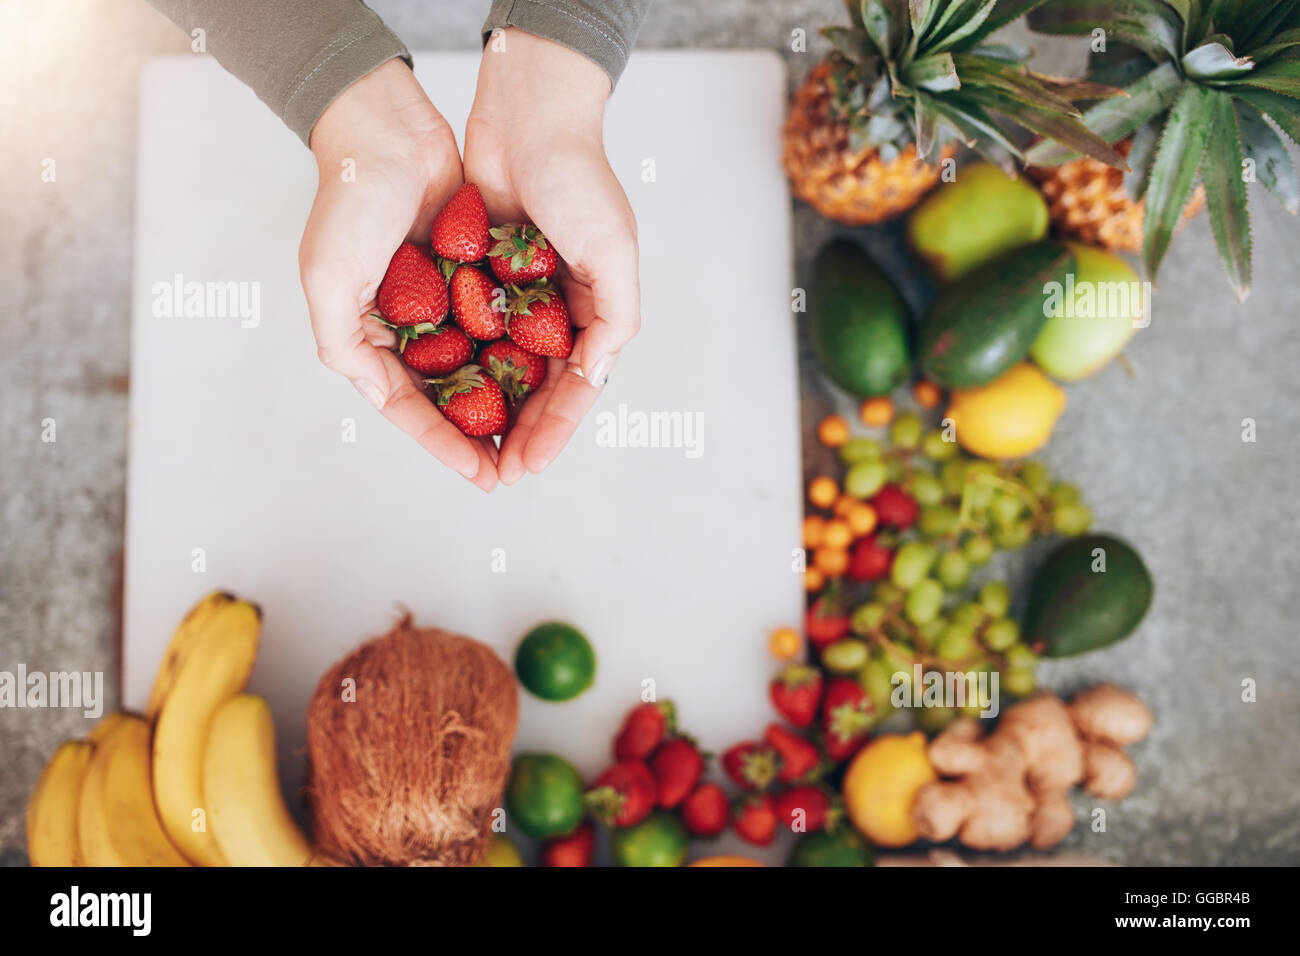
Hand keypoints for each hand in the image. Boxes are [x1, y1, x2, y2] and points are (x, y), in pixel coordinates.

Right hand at [300, 59, 498, 490]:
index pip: (412, 408)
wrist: (390, 129)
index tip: (483, 476)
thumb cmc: (351, 201)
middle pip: (453, 398)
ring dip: (510, 403)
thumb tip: (373, 395)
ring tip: (540, 437)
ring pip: (484, 366)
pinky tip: (553, 378)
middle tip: (517, 471)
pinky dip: (524, 351)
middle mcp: (409, 326)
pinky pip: (506, 324)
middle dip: (484, 437)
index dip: (446, 446)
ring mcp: (445, 301)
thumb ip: (343, 344)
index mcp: (370, 336)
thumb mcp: (328, 278)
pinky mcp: (476, 273)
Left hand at [465, 29, 640, 483]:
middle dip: (518, 434)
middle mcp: (557, 311)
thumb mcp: (613, 250)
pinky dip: (460, 364)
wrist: (528, 117)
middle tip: (495, 476)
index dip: (553, 433)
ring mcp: (517, 296)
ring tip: (468, 450)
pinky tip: (441, 396)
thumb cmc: (579, 179)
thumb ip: (613, 318)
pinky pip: (468, 332)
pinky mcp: (479, 276)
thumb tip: (596, 377)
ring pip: (500, 370)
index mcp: (594, 312)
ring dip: (488, 411)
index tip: (527, 468)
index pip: (574, 390)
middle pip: (536, 390)